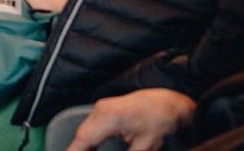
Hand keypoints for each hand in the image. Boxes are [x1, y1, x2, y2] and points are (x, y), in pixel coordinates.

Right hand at [65, 89, 195, 150]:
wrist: (168, 98)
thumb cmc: (160, 118)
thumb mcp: (146, 145)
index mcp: (109, 118)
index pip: (85, 138)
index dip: (75, 150)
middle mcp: (100, 110)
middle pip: (82, 134)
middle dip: (78, 148)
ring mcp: (101, 107)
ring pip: (84, 129)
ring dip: (83, 144)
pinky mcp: (104, 108)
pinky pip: (90, 124)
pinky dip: (88, 138)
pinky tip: (91, 147)